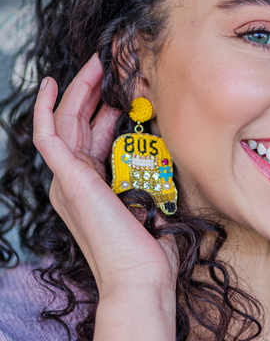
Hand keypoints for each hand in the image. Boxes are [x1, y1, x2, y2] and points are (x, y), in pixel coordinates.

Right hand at [33, 54, 175, 340]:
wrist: (140, 275)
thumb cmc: (147, 244)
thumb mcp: (146, 198)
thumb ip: (143, 175)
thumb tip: (152, 153)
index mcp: (92, 184)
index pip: (92, 136)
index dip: (102, 110)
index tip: (117, 91)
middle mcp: (75, 179)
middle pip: (77, 123)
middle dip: (90, 92)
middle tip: (103, 67)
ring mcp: (69, 179)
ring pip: (66, 123)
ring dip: (78, 91)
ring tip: (92, 66)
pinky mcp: (68, 179)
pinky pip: (48, 136)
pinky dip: (47, 110)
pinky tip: (53, 86)